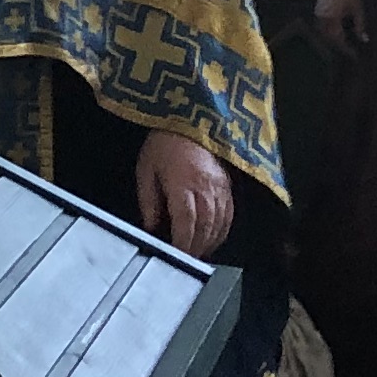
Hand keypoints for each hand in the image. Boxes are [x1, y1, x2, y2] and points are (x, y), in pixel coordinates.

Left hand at [136, 130, 234, 255]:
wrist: (189, 116)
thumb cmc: (163, 142)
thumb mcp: (146, 169)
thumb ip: (148, 201)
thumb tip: (151, 227)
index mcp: (183, 185)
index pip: (186, 224)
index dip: (183, 244)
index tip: (176, 256)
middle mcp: (206, 189)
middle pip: (205, 228)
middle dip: (196, 248)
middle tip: (186, 259)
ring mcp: (221, 187)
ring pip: (220, 224)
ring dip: (209, 242)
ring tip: (198, 252)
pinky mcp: (229, 184)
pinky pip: (230, 214)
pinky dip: (222, 230)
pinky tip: (214, 236)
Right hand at [313, 0, 366, 50]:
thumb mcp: (357, 8)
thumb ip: (360, 25)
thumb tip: (364, 39)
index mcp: (331, 20)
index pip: (338, 40)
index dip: (347, 49)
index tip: (355, 55)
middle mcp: (322, 19)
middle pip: (329, 38)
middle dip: (339, 45)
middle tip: (350, 50)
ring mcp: (318, 13)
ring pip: (325, 32)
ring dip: (333, 37)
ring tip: (344, 41)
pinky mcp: (319, 8)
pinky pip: (323, 24)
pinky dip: (330, 29)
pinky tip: (338, 29)